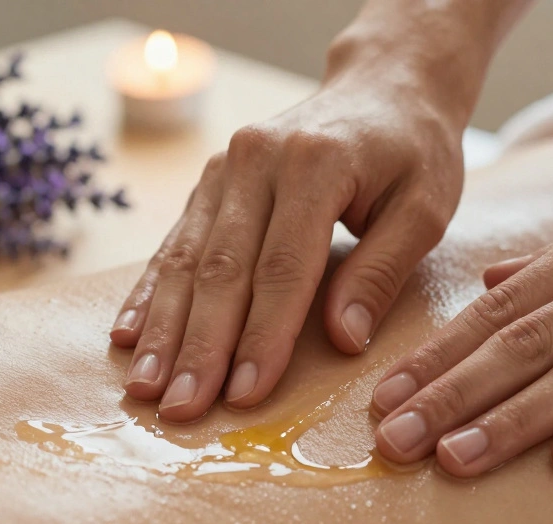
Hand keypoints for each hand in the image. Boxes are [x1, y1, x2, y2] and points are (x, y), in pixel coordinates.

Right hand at [110, 76, 463, 421]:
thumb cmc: (413, 152)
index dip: (262, 335)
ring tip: (145, 389)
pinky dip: (149, 292)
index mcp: (317, 163)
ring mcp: (226, 167)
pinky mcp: (211, 181)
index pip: (283, 266)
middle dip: (199, 346)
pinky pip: (174, 242)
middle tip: (182, 409)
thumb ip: (383, 271)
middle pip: (223, 268)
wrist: (384, 84)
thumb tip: (345, 340)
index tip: (245, 394)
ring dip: (163, 329)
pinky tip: (126, 335)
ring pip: (187, 259)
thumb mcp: (425, 208)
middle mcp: (259, 159)